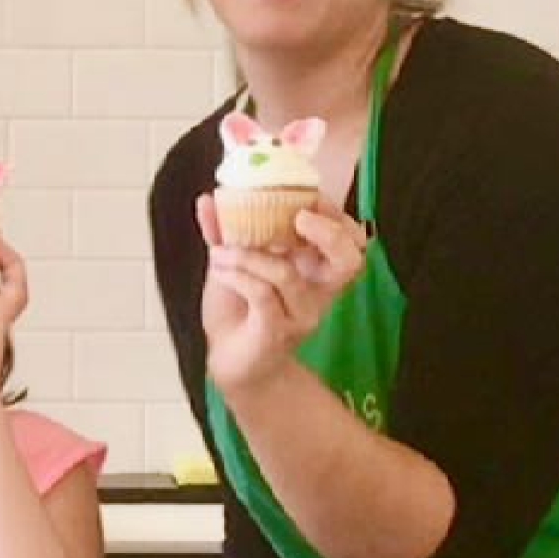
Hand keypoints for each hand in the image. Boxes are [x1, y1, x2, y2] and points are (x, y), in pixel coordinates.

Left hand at [196, 198, 365, 400]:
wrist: (228, 359)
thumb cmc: (238, 308)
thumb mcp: (233, 262)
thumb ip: (224, 231)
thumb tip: (208, 198)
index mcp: (315, 268)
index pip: (351, 240)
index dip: (336, 216)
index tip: (307, 199)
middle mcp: (317, 291)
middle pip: (350, 260)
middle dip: (328, 232)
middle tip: (296, 218)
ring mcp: (300, 314)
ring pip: (287, 273)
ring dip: (248, 255)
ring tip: (219, 253)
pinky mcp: (277, 332)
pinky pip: (262, 294)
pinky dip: (237, 274)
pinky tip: (219, 269)